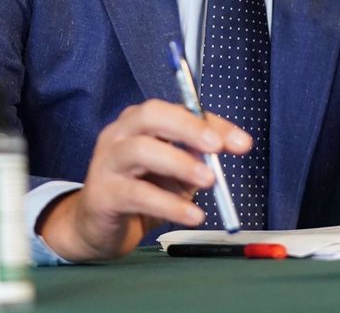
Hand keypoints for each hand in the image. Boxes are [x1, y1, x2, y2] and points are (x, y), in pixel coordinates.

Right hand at [37, 99, 250, 261]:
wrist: (97, 228)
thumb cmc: (140, 191)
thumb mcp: (174, 173)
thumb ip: (196, 158)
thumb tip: (224, 150)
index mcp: (139, 121)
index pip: (179, 111)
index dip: (211, 124)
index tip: (242, 142)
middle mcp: (120, 134)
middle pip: (152, 116)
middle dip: (188, 128)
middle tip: (217, 147)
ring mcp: (107, 162)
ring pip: (141, 150)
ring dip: (179, 163)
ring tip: (209, 181)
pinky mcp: (103, 194)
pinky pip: (138, 194)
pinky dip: (170, 205)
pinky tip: (193, 215)